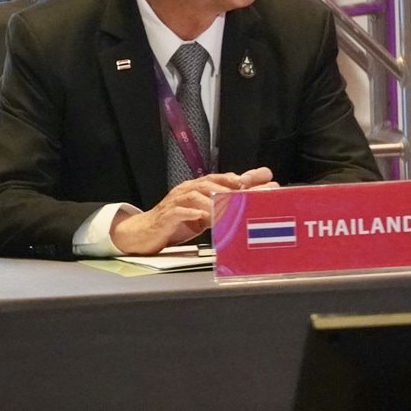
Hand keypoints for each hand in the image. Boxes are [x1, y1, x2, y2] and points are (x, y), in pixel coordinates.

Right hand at [110, 167, 277, 254]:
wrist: (143, 233)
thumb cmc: (175, 223)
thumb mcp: (202, 216)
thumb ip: (221, 209)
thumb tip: (247, 207)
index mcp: (197, 189)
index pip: (222, 178)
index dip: (244, 177)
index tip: (267, 177)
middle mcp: (187, 191)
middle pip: (211, 183)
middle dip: (234, 186)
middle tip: (253, 192)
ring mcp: (175, 202)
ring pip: (195, 194)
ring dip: (214, 199)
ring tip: (230, 204)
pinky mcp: (166, 217)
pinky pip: (179, 211)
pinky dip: (191, 213)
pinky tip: (202, 217)